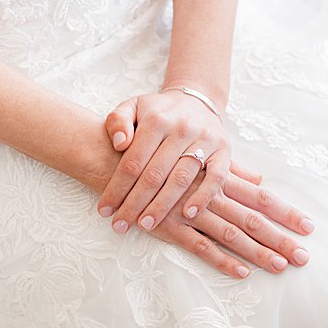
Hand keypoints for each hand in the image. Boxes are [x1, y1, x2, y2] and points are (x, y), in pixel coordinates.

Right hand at [71, 112, 313, 278]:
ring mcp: (191, 212)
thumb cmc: (159, 155)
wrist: (113, 157)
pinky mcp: (170, 227)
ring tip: (282, 267)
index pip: (261, 198)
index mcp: (220, 179)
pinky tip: (242, 273)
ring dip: (259, 252)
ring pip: (233, 235)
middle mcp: (211, 196)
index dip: (286, 212)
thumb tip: (258, 180)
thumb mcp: (197, 156)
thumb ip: (229, 170)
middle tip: (305, 256)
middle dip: (281, 238)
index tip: (310, 227)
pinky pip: (200, 247)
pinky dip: (222, 260)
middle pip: (254, 219)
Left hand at [97, 89, 228, 232]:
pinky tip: (187, 214)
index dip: (117, 188)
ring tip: (146, 224)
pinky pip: (215, 178)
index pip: (133, 161)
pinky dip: (202, 197)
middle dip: (135, 203)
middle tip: (120, 225)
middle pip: (155, 174)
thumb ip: (117, 121)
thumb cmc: (158, 112)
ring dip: (163, 205)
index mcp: (156, 120)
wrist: (196, 101)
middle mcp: (182, 129)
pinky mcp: (224, 151)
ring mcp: (205, 141)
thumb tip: (118, 144)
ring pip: (181, 179)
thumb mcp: (132, 106)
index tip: (104, 210)